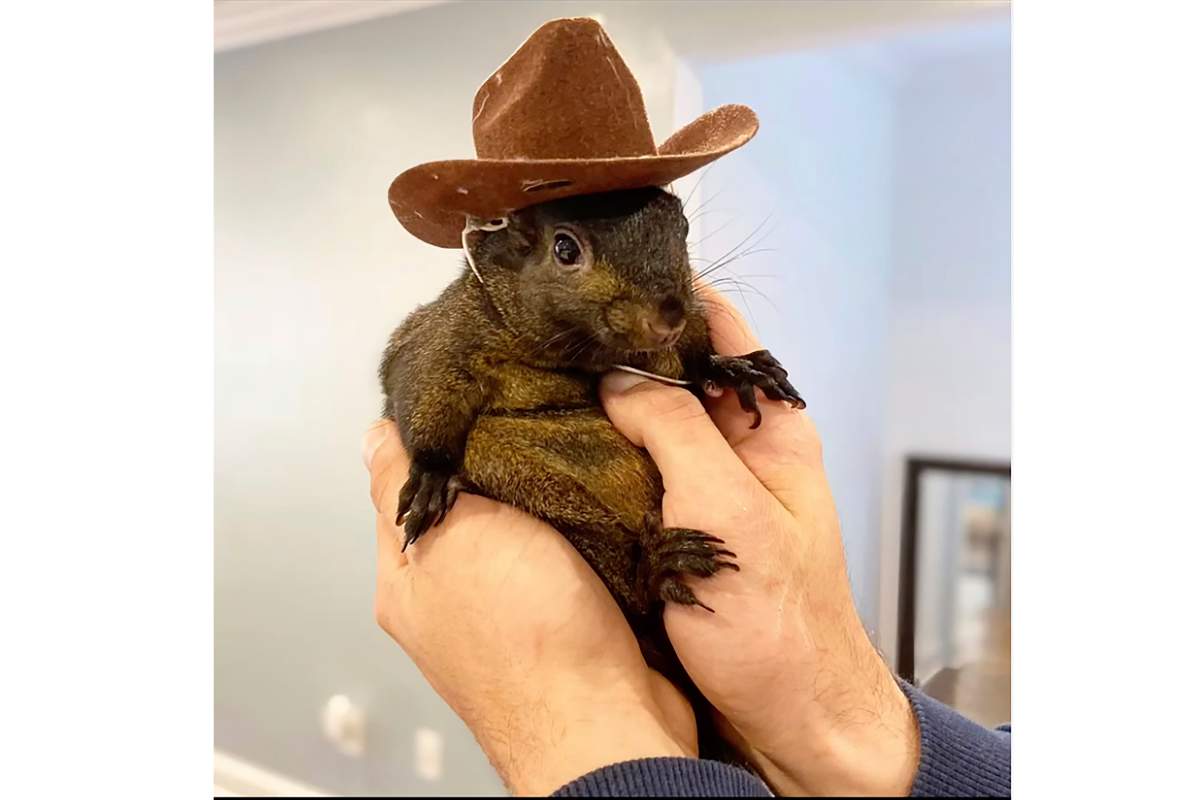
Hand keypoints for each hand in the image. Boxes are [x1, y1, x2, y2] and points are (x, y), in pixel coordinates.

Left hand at [363, 421, 695, 794]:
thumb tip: (374, 437)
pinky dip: (579, 528)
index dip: (430, 434)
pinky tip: (596, 501)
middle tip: (527, 415)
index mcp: (407, 583)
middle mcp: (450, 600)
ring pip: (519, 528)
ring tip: (566, 450)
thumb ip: (408, 485)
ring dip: (541, 494)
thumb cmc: (525, 639)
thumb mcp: (452, 536)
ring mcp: (508, 613)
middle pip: (464, 505)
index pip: (401, 485)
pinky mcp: (563, 620)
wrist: (605, 720)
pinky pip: (565, 555)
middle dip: (493, 462)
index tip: (464, 391)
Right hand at [598, 291, 918, 795]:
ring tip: (539, 376)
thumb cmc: (778, 628)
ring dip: (602, 402)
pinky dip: (599, 454)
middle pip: (676, 371)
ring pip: (649, 421)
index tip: (601, 275)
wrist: (790, 719)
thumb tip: (617, 377)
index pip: (719, 328)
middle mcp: (739, 448)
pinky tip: (557, 446)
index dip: (663, 294)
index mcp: (771, 427)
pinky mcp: (679, 528)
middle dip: (617, 347)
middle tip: (549, 329)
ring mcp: (707, 488)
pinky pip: (635, 471)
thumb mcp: (727, 512)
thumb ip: (676, 431)